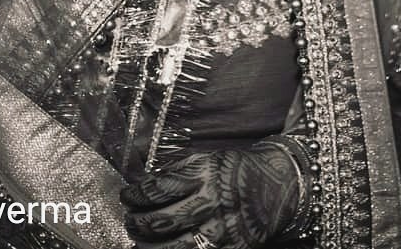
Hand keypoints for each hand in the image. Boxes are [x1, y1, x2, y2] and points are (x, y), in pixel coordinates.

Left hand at [120, 144, 299, 248]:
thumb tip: (144, 187)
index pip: (157, 189)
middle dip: (137, 223)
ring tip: (138, 240)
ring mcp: (220, 232)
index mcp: (203, 177)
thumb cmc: (234, 171)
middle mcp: (210, 205)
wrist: (273, 188)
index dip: (135, 194)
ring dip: (148, 246)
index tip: (126, 195)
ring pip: (173, 248)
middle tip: (130, 220)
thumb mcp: (206, 160)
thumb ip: (177, 173)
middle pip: (161, 221)